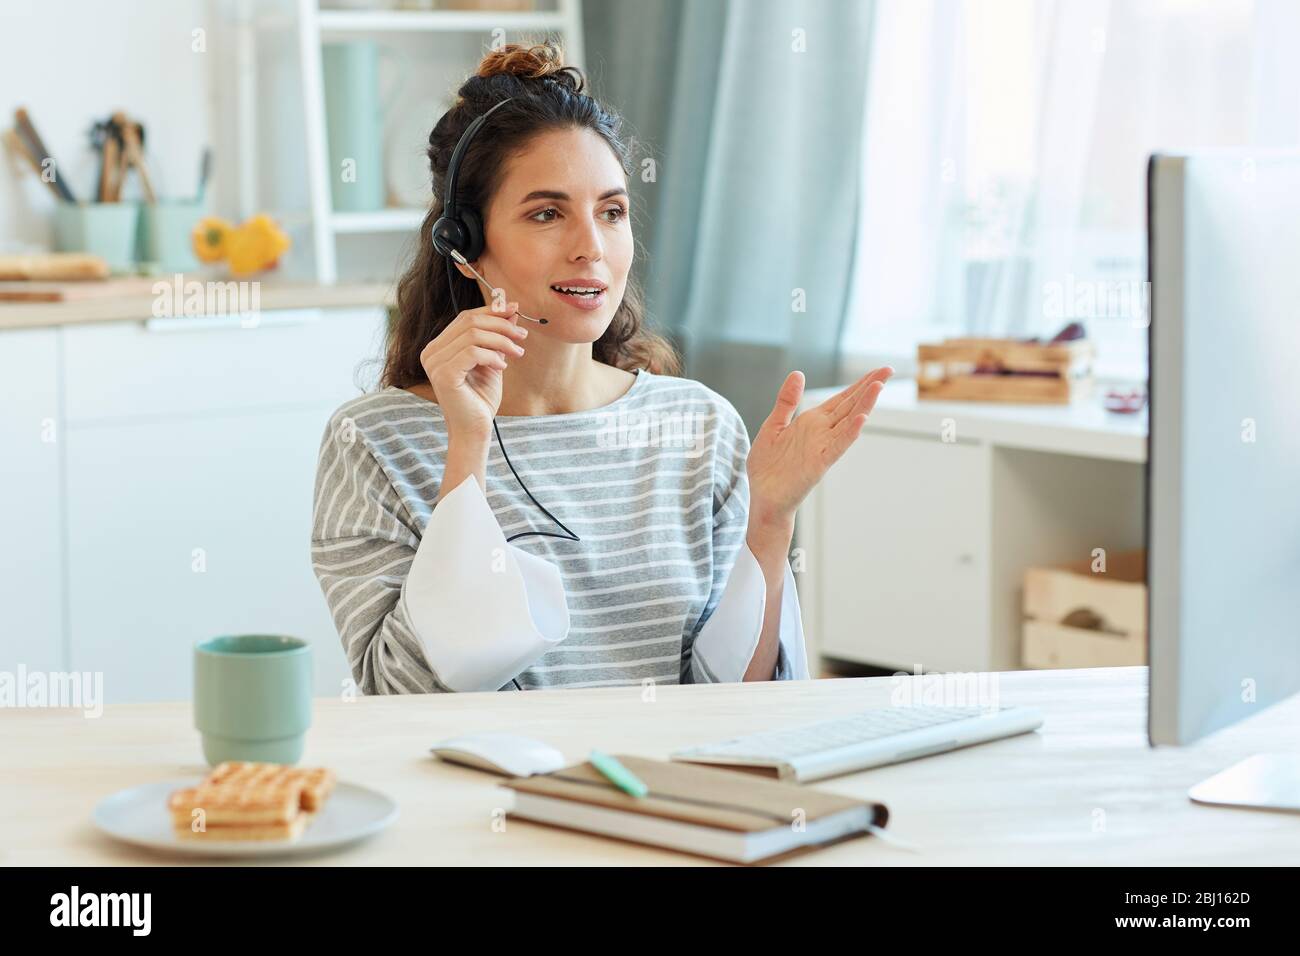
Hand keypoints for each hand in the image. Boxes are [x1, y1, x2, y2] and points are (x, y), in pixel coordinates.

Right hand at [420, 300, 528, 440]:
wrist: (475, 429)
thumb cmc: (481, 398)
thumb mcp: (493, 360)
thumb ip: (498, 336)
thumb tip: (512, 308)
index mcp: (439, 347)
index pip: (465, 317)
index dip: (492, 311)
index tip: (515, 310)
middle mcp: (431, 352)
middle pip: (469, 321)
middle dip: (501, 324)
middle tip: (523, 335)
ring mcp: (435, 363)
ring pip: (473, 334)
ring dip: (501, 341)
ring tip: (517, 353)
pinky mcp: (444, 375)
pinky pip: (472, 352)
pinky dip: (492, 356)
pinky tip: (503, 366)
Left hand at [746, 367, 893, 524]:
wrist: (763, 498)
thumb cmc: (767, 467)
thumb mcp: (773, 426)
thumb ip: (786, 401)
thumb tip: (798, 373)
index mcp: (811, 422)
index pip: (841, 399)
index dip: (859, 384)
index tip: (878, 370)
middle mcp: (821, 432)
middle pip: (850, 405)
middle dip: (868, 387)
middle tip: (889, 370)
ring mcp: (822, 447)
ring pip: (848, 422)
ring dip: (864, 405)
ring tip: (879, 386)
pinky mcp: (819, 464)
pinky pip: (838, 446)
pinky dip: (850, 432)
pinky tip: (862, 419)